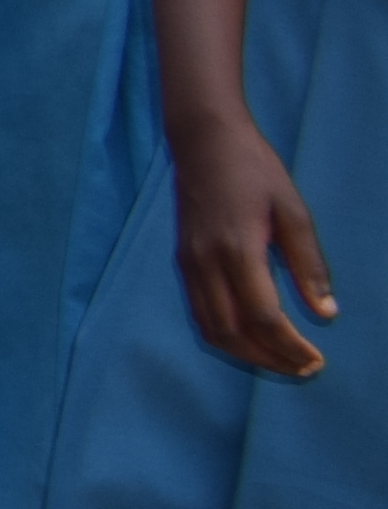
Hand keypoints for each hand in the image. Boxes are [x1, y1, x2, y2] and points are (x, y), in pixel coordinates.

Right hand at [178, 115, 338, 379]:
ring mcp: (189, 264)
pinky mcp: (183, 262)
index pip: (263, 317)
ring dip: (246, 354)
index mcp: (238, 250)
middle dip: (270, 359)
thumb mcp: (294, 211)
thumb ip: (309, 264)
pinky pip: (200, 313)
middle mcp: (206, 263)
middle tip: (304, 368)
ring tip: (280, 360)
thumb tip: (326, 312)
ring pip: (211, 329)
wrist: (202, 140)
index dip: (291, 347)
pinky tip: (251, 338)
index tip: (317, 359)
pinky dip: (225, 336)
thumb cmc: (254, 169)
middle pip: (233, 333)